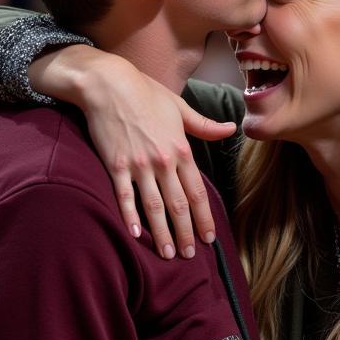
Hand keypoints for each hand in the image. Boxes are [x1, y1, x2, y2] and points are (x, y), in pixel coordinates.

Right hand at [32, 48, 236, 258]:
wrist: (109, 84)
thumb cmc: (145, 93)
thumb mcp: (179, 107)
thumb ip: (204, 125)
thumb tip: (230, 129)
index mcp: (181, 149)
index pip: (197, 192)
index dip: (204, 217)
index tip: (209, 237)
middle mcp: (162, 161)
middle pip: (178, 205)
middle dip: (186, 233)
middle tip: (190, 255)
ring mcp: (138, 165)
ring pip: (154, 207)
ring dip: (162, 233)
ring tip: (168, 253)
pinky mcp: (115, 165)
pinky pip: (124, 197)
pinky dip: (130, 217)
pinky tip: (136, 235)